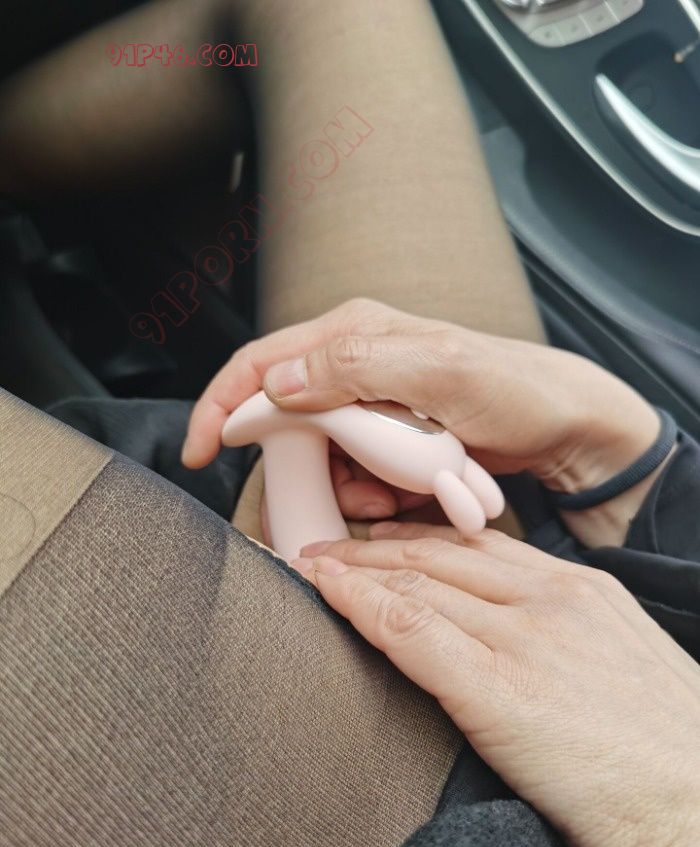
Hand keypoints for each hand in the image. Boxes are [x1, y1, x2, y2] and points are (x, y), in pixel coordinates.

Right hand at [183, 298, 662, 542]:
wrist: (561, 424)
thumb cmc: (512, 387)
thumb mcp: (436, 369)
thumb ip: (354, 367)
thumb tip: (279, 380)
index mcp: (353, 334)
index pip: (261, 366)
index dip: (220, 407)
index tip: (198, 452)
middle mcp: (354, 363)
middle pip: (289, 420)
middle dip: (306, 465)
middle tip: (342, 491)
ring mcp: (370, 404)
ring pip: (322, 457)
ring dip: (349, 485)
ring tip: (397, 489)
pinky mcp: (388, 438)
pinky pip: (355, 474)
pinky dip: (374, 492)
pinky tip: (409, 491)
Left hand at [291, 531, 699, 846]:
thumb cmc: (668, 754)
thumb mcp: (622, 663)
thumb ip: (566, 633)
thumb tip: (511, 633)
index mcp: (584, 590)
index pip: (479, 545)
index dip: (419, 538)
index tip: (380, 541)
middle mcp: (551, 600)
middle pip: (440, 553)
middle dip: (375, 544)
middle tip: (329, 543)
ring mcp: (526, 639)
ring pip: (418, 581)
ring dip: (354, 567)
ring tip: (312, 563)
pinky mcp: (500, 690)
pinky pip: (412, 628)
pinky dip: (361, 603)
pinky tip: (326, 590)